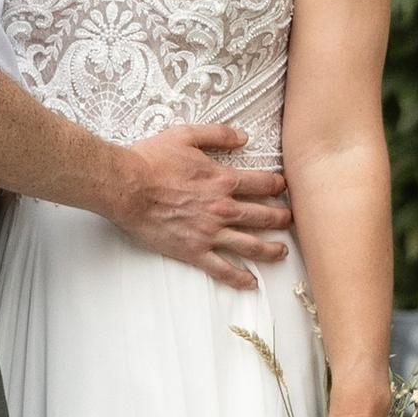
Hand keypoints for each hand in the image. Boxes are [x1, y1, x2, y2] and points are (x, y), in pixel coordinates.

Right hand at [111, 122, 292, 286]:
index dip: (278, 186)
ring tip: (282, 252)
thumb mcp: (186, 135)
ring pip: (250, 245)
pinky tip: (250, 282)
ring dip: (270, 250)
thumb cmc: (151, 160)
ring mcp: (209, 232)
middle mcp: (222, 208)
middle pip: (263, 216)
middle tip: (291, 220)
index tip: (284, 188)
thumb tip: (244, 137)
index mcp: (223, 180)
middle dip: (282, 219)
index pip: (262, 185)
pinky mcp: (194, 251)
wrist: (127, 187)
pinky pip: (221, 269)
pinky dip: (238, 278)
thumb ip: (218, 134)